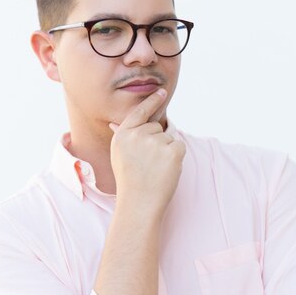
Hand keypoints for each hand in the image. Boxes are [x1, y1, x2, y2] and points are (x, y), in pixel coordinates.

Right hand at [108, 89, 185, 217]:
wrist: (139, 203)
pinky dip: (177, 157)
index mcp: (123, 134)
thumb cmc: (130, 180)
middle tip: (147, 164)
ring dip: (167, 151)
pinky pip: (180, 145)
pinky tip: (165, 169)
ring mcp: (155, 142)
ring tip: (155, 169)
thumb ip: (123, 136)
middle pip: (157, 127)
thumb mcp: (120, 155)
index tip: (162, 91)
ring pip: (169, 137)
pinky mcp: (172, 150)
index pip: (140, 111)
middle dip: (157, 142)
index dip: (152, 100)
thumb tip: (116, 123)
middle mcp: (138, 134)